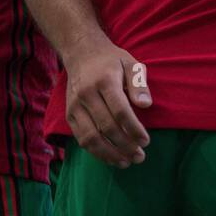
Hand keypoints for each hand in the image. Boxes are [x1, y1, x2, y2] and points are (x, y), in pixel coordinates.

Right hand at [61, 32, 151, 167]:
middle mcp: (87, 94)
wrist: (81, 53)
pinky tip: (111, 157)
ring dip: (109, 154)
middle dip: (124, 145)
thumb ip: (139, 83)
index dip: (133, 129)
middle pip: (106, 127)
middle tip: (140, 156)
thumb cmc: (111, 61)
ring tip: (126, 162)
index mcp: (105, 81)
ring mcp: (75, 106)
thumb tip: (146, 105)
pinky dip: (95, 152)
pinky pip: (81, 138)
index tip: (146, 140)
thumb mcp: (131, 63)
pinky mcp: (69, 115)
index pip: (120, 111)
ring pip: (90, 137)